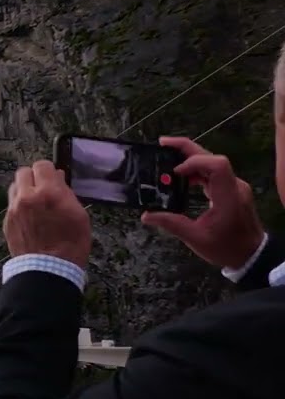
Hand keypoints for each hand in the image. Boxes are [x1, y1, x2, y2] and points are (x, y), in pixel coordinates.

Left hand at [4, 160, 91, 267]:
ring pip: (15, 186)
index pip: (42, 165)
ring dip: (24, 189)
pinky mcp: (7, 221)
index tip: (53, 178)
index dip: (48, 171)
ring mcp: (14, 209)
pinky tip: (30, 217)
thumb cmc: (71, 244)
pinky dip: (20, 205)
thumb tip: (57, 178)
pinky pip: (12, 204)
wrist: (48, 269)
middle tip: (43, 188)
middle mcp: (27, 197)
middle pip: (23, 172)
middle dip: (34, 177)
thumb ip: (66, 193)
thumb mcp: (79, 215)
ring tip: (35, 202)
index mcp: (48, 192)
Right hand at [140, 137, 264, 268]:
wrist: (252, 255)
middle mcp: (234, 186)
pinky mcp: (231, 190)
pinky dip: (196, 169)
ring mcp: (234, 186)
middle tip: (162, 144)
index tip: (175, 172)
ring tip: (167, 158)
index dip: (194, 162)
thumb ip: (172, 224)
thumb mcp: (196, 239)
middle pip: (212, 157)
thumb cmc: (226, 248)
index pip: (217, 164)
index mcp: (228, 196)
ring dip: (190, 158)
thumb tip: (146, 215)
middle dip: (187, 149)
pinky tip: (182, 175)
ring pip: (212, 162)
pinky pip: (213, 172)